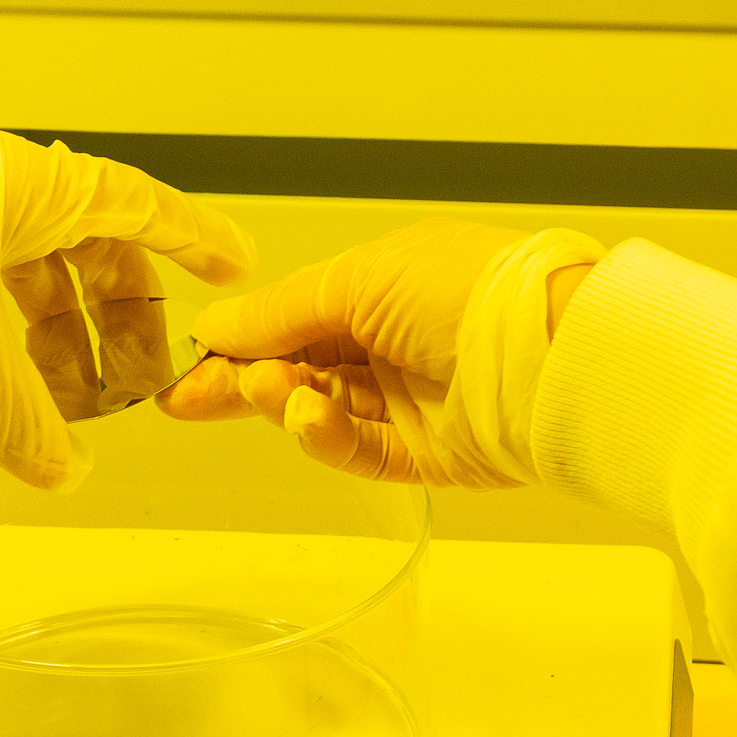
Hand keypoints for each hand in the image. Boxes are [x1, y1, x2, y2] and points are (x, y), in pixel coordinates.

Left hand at [0, 105, 252, 489]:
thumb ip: (12, 411)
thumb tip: (65, 472)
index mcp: (18, 180)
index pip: (132, 203)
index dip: (189, 237)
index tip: (234, 265)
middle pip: (79, 249)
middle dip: (116, 316)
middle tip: (145, 379)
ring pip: (17, 281)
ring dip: (49, 343)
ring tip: (69, 407)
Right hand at [158, 220, 599, 487]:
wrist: (548, 353)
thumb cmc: (462, 291)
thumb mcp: (358, 281)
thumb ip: (281, 310)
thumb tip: (216, 326)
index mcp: (381, 288)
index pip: (294, 320)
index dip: (240, 342)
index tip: (187, 365)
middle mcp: (393, 344)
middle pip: (299, 371)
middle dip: (244, 383)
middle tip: (188, 400)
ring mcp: (409, 402)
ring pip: (320, 412)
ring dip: (286, 403)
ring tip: (270, 393)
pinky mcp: (425, 456)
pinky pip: (358, 452)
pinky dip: (325, 437)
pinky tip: (306, 417)